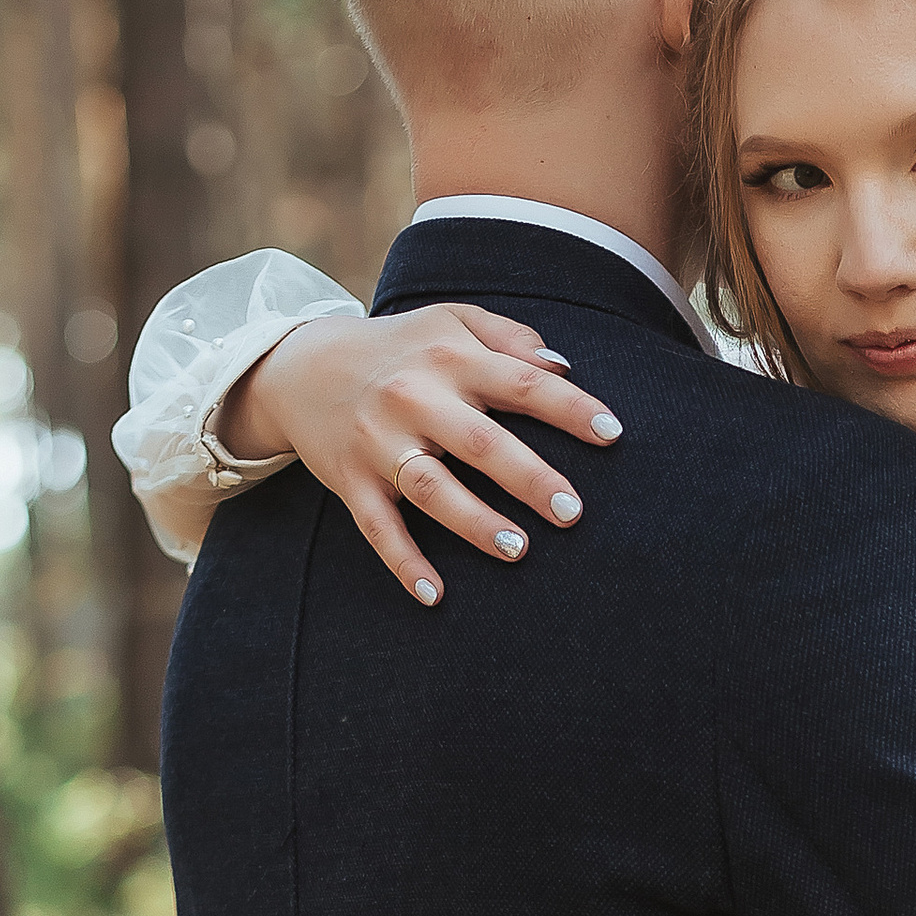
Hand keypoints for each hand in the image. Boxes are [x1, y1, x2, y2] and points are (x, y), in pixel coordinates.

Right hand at [224, 307, 621, 605]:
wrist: (301, 365)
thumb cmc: (400, 348)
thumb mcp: (451, 321)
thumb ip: (509, 338)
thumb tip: (564, 368)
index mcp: (450, 358)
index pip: (522, 383)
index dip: (570, 408)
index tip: (614, 435)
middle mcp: (414, 399)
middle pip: (480, 442)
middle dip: (529, 478)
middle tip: (573, 512)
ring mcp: (379, 443)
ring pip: (431, 488)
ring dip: (475, 522)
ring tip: (519, 550)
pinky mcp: (351, 480)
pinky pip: (378, 528)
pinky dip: (404, 563)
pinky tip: (434, 594)